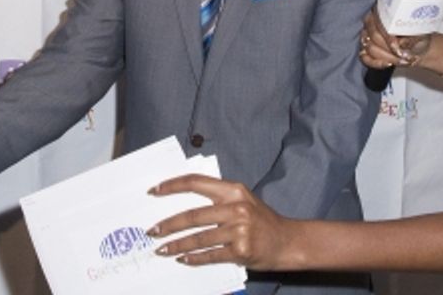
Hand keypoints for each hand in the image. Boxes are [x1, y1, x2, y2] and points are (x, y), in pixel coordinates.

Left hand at [147, 174, 297, 269]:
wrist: (289, 242)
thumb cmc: (262, 220)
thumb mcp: (242, 200)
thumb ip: (216, 199)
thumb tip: (181, 204)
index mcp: (233, 190)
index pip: (195, 182)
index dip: (171, 186)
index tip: (153, 191)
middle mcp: (236, 208)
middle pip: (193, 215)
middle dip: (168, 224)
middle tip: (152, 231)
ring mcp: (240, 230)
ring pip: (199, 238)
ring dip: (177, 245)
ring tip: (162, 249)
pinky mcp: (242, 250)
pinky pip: (211, 255)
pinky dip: (194, 258)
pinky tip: (182, 259)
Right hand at [359, 8, 433, 69]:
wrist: (418, 48)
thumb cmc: (418, 38)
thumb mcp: (419, 34)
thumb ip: (410, 36)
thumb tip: (402, 43)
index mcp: (383, 13)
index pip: (378, 23)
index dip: (388, 36)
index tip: (399, 46)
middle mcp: (371, 23)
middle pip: (373, 37)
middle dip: (389, 49)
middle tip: (404, 55)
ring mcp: (366, 37)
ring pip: (370, 49)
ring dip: (388, 57)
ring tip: (402, 60)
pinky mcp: (365, 50)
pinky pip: (365, 58)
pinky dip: (377, 63)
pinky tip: (388, 64)